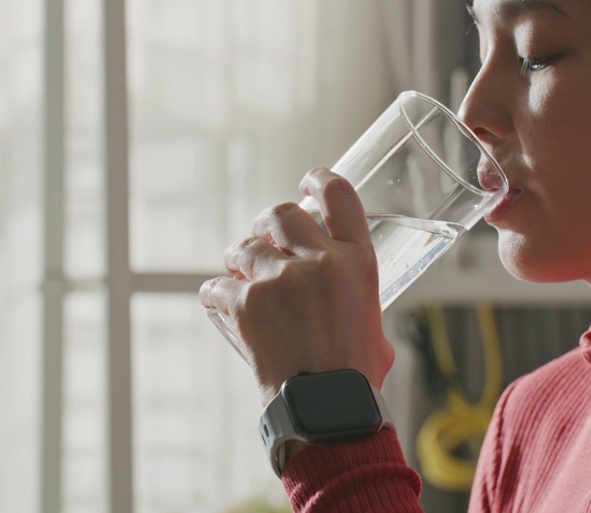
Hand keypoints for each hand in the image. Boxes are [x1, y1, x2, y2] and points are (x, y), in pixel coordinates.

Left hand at [200, 168, 394, 404]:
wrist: (326, 411)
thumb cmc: (354, 378)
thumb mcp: (374, 326)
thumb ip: (356, 297)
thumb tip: (342, 296)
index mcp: (357, 262)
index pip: (339, 196)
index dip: (319, 179)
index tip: (307, 178)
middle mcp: (319, 261)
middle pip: (282, 212)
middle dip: (267, 224)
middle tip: (263, 242)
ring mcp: (279, 279)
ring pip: (244, 247)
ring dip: (239, 263)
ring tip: (242, 284)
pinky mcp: (245, 302)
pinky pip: (216, 286)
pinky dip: (217, 297)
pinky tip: (224, 309)